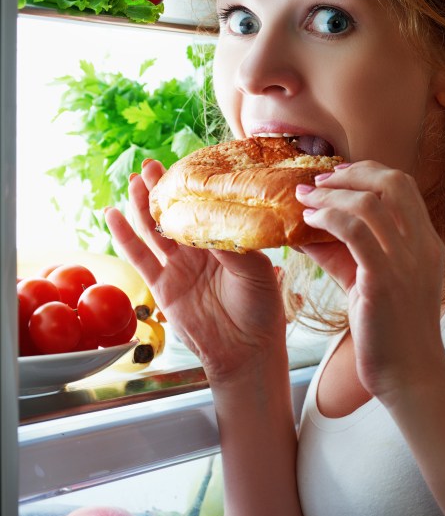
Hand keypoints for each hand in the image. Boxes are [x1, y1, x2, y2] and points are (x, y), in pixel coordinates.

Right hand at [105, 159, 286, 382]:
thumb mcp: (255, 271)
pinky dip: (124, 236)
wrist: (246, 350)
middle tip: (150, 164)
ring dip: (143, 206)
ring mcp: (180, 267)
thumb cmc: (261, 309)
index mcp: (227, 242)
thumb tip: (209, 221)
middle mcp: (201, 251)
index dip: (192, 188)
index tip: (184, 165)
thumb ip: (231, 246)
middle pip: (176, 214)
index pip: (205, 208)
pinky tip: (112, 214)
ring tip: (134, 180)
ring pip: (156, 230)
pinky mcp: (162, 286)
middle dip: (163, 189)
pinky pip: (140, 257)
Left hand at [296, 161, 444, 403]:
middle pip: (393, 181)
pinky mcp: (384, 279)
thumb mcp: (373, 283)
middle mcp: (422, 245)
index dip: (369, 172)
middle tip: (318, 181)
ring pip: (369, 202)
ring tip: (304, 200)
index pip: (404, 186)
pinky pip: (354, 232)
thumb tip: (309, 231)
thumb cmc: (392, 334)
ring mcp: (406, 261)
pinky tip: (308, 224)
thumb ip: (347, 254)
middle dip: (352, 173)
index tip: (337, 176)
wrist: (411, 376)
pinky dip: (328, 219)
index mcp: (427, 243)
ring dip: (331, 195)